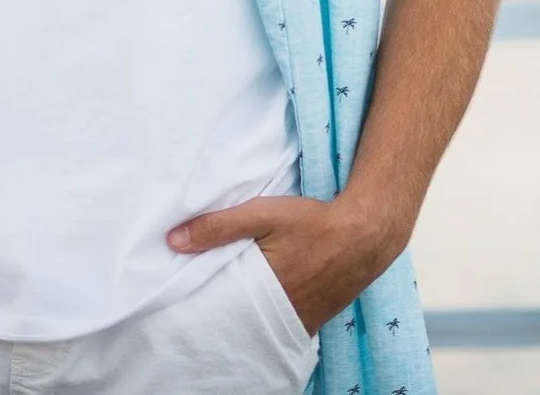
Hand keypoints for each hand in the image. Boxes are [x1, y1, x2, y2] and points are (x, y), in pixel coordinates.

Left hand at [167, 194, 401, 335]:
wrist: (366, 232)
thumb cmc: (314, 223)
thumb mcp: (264, 214)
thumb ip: (219, 226)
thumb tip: (173, 241)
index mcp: (262, 294)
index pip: (218, 311)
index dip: (200, 306)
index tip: (182, 299)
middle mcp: (279, 317)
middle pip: (237, 322)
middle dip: (219, 313)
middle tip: (199, 301)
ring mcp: (298, 322)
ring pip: (258, 325)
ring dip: (242, 314)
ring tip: (225, 299)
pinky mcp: (311, 319)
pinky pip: (280, 325)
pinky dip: (265, 316)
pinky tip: (258, 301)